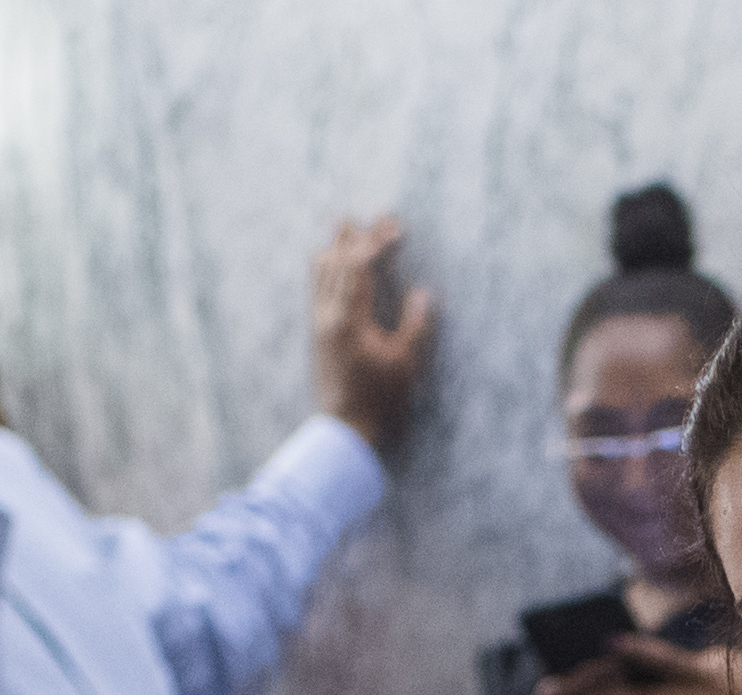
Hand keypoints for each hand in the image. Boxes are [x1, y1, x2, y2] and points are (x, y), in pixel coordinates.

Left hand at [311, 215, 439, 454]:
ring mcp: (320, 325)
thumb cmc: (378, 401)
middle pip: (337, 263)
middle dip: (354, 238)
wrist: (344, 430)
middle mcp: (328, 316)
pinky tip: (328, 264)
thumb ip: (415, 327)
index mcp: (349, 320)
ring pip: (321, 274)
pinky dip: (325, 269)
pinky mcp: (318, 335)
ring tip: (343, 229)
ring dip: (335, 249)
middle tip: (366, 216)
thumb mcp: (405, 365)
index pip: (359, 267)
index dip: (377, 243)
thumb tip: (424, 294)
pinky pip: (317, 290)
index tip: (395, 227)